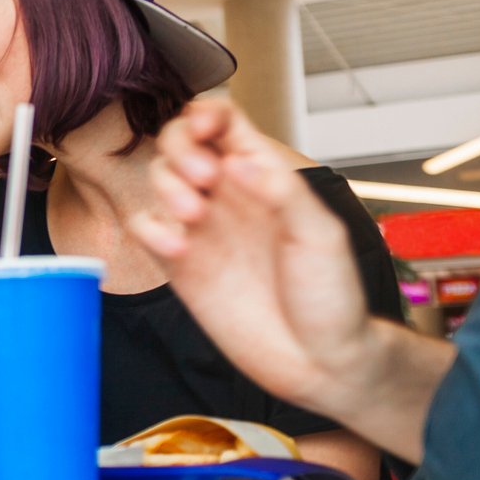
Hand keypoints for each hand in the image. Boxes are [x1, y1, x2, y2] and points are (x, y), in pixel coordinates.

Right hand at [128, 100, 379, 409]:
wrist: (320, 364)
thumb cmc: (332, 300)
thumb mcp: (320, 237)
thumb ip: (282, 193)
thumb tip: (238, 161)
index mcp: (266, 178)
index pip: (225, 124)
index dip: (206, 115)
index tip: (203, 128)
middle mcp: (229, 197)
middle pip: (182, 143)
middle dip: (181, 148)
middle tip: (203, 179)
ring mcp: (202, 230)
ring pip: (159, 180)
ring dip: (166, 187)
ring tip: (192, 217)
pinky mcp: (180, 266)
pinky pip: (147, 230)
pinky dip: (151, 231)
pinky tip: (178, 250)